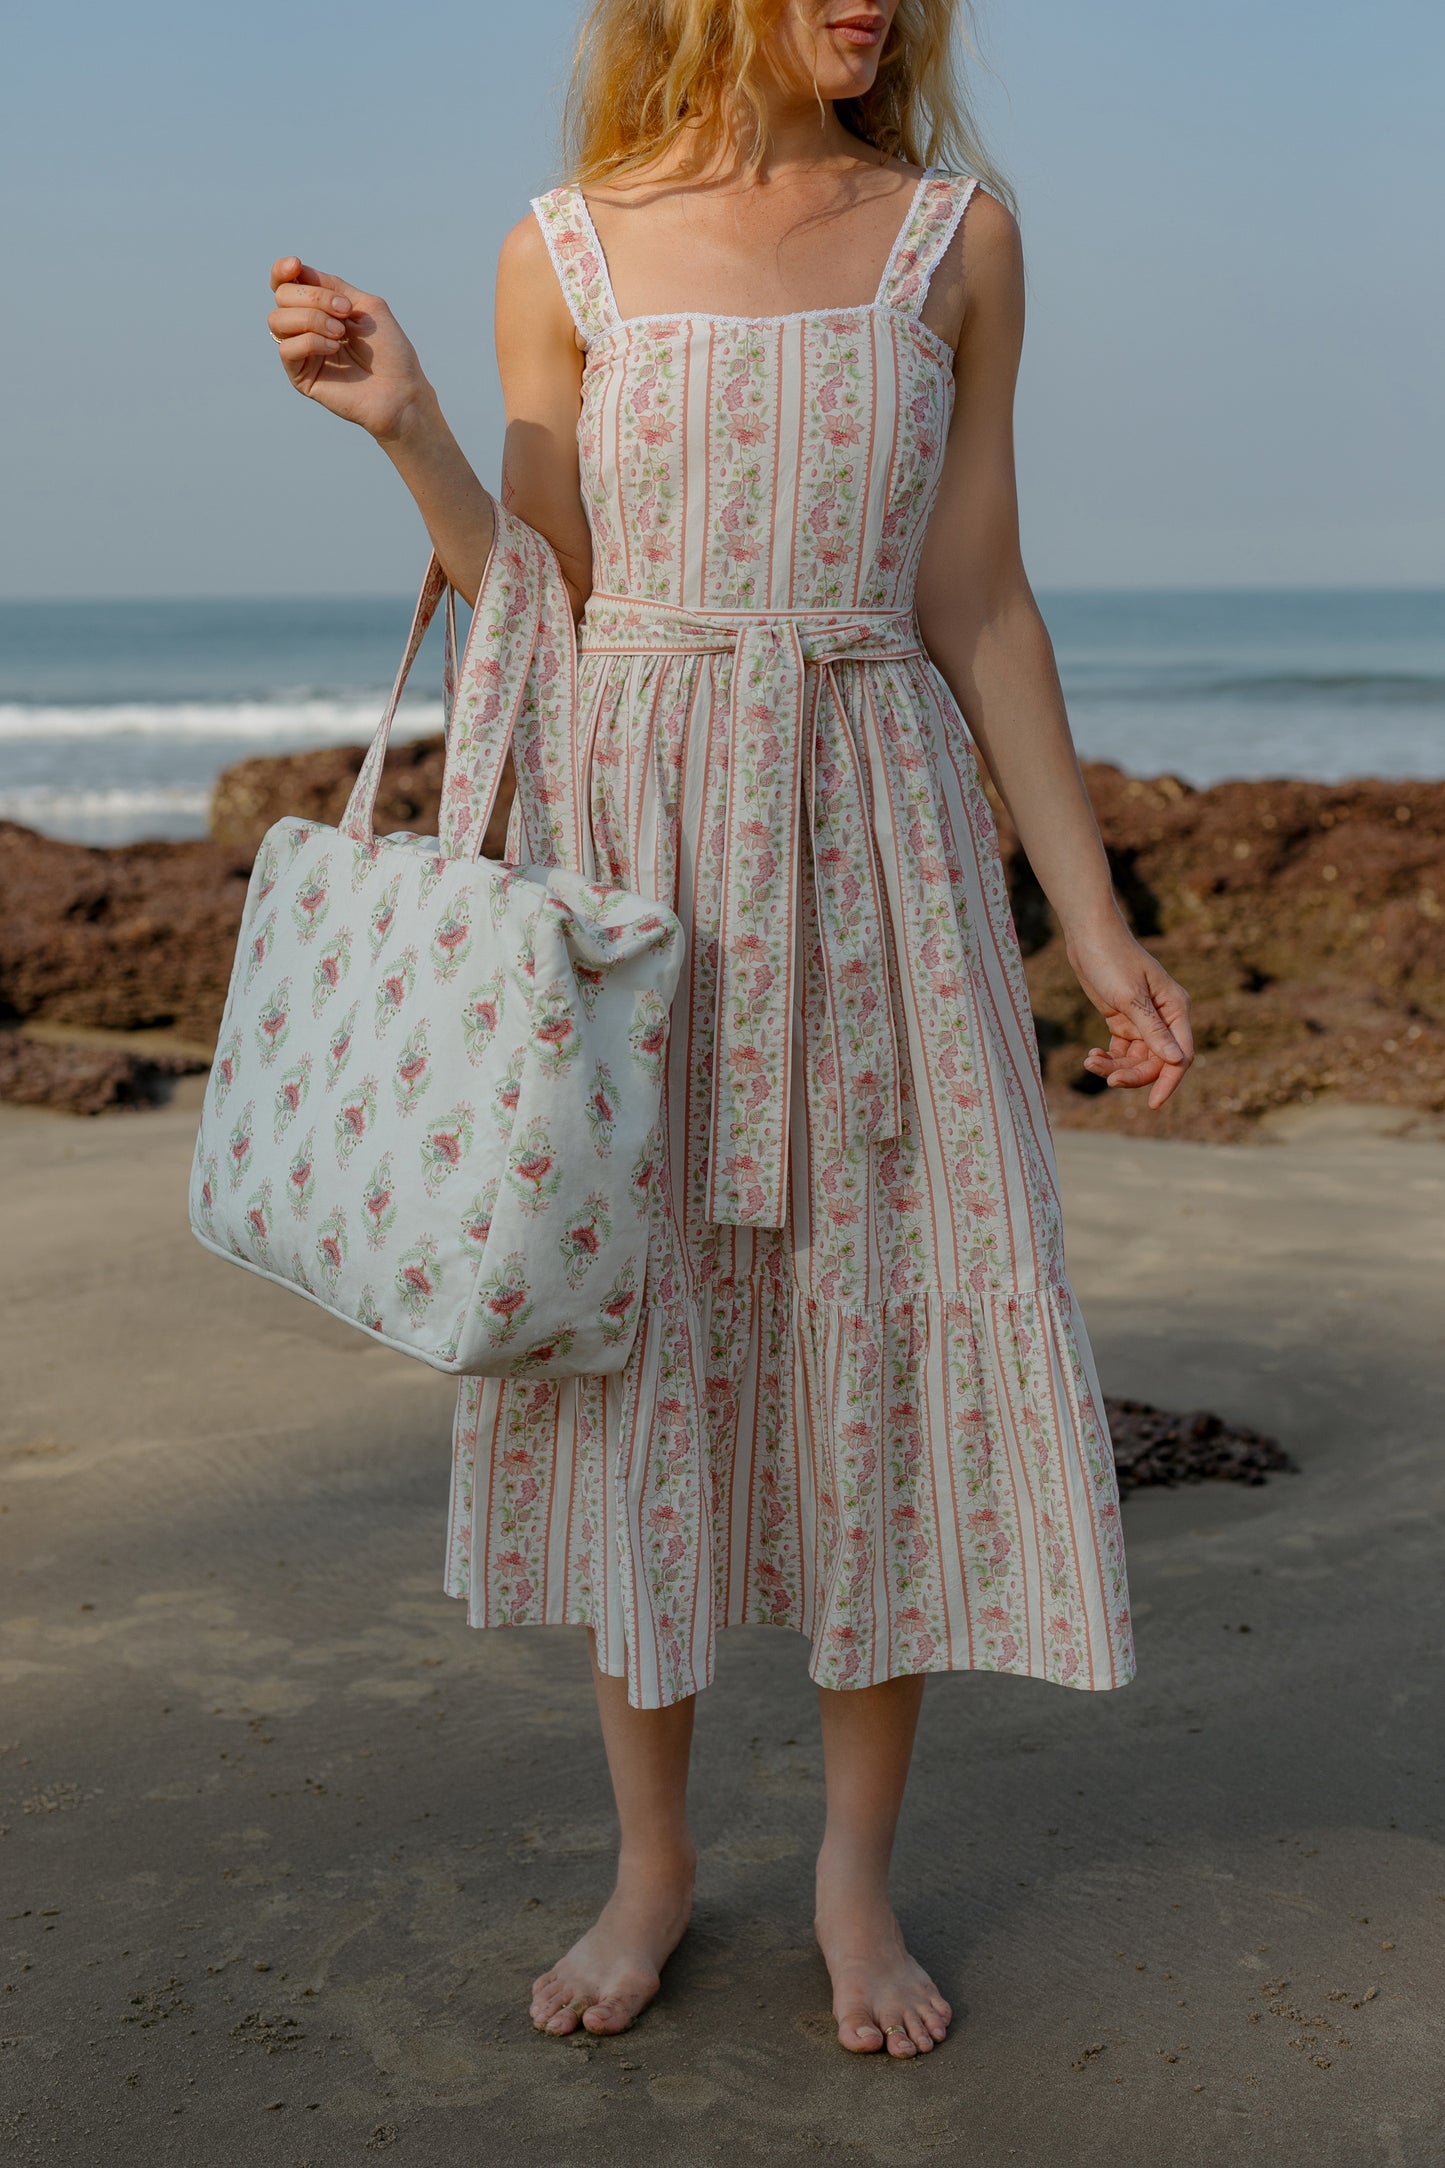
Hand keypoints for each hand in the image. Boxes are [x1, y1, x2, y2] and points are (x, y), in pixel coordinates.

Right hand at [266, 256, 433, 440]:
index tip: (295, 265)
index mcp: (319, 308)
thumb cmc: (390, 351)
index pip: (285, 284)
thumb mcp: (364, 305)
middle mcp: (306, 328)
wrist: (400, 391)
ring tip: (340, 333)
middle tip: (344, 313)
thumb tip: (298, 270)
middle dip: (313, 298)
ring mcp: (302, 352)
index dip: (282, 270)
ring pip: (277, 320)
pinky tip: (334, 349)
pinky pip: (286, 348)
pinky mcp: (300, 377)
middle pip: (282, 296)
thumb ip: (333, 286)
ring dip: (312, 319)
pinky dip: (311, 342)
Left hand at [1065, 914, 1193, 1109]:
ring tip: (1091, 1062)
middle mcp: (1165, 1018)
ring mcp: (1144, 1020)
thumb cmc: (1112, 960)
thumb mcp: (1130, 997)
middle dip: (1133, 1075)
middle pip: (1156, 1062)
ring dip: (1115, 1067)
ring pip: (1136, 1059)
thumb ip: (1152, 1030)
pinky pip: (1121, 1051)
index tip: (1153, 1104)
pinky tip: (1091, 1056)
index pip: (1180, 1056)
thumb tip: (1176, 1061)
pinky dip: (1108, 1058)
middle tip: (1107, 1079)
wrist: (1088, 936)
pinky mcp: (1124, 1020)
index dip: (1169, 1081)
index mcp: (1176, 1009)